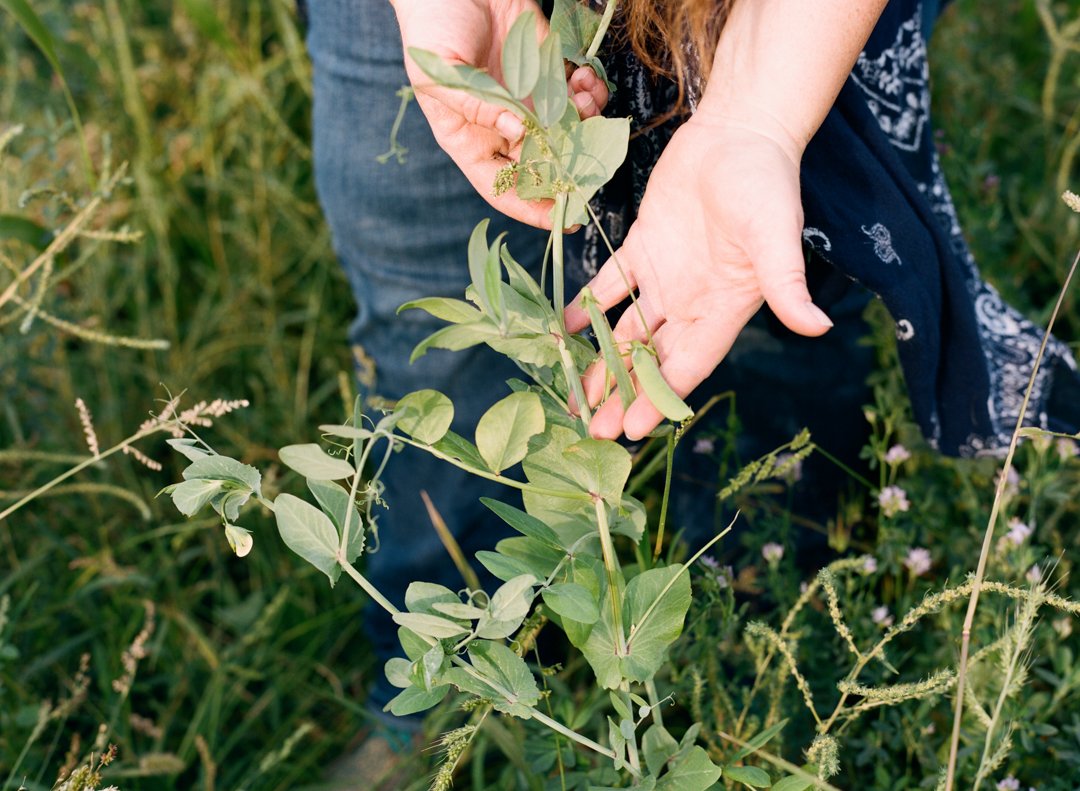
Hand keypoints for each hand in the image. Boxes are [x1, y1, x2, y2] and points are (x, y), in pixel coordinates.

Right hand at [392, 0, 608, 227]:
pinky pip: (578, 95)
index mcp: (470, 138)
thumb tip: (517, 133)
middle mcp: (503, 126)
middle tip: (594, 158)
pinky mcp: (548, 71)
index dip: (532, 208)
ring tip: (585, 101)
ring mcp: (528, 99)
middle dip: (571, 164)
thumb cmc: (432, 26)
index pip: (502, 188)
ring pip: (568, 131)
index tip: (564, 217)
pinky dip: (590, 93)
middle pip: (544, 165)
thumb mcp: (439, 74)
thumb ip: (476, 107)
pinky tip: (585, 79)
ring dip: (585, 123)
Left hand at [563, 111, 834, 440]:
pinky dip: (589, 305)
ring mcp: (666, 276)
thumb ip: (786, 282)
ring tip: (575, 396)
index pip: (687, 366)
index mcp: (723, 308)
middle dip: (624, 393)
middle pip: (653, 359)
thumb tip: (818, 327)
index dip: (659, 398)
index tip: (631, 430)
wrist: (742, 131)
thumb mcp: (776, 235)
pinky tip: (564, 329)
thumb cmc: (765, 183)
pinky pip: (612, 284)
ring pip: (628, 330)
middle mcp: (692, 301)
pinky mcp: (644, 245)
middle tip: (592, 430)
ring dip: (602, 361)